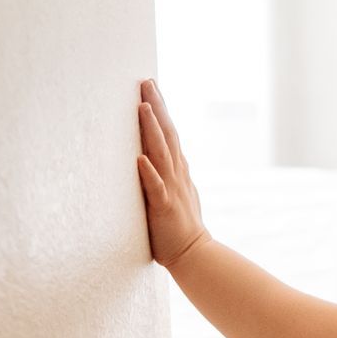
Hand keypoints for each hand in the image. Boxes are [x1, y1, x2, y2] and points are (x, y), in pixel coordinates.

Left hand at [136, 79, 205, 268]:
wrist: (195, 255)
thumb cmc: (180, 228)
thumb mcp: (176, 193)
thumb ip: (167, 174)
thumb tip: (154, 156)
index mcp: (178, 171)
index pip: (169, 134)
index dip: (160, 110)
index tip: (151, 86)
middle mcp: (177, 175)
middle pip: (167, 135)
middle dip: (156, 108)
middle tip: (146, 82)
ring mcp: (172, 190)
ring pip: (161, 155)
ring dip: (152, 131)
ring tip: (142, 108)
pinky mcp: (164, 208)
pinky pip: (156, 189)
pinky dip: (149, 174)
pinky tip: (140, 159)